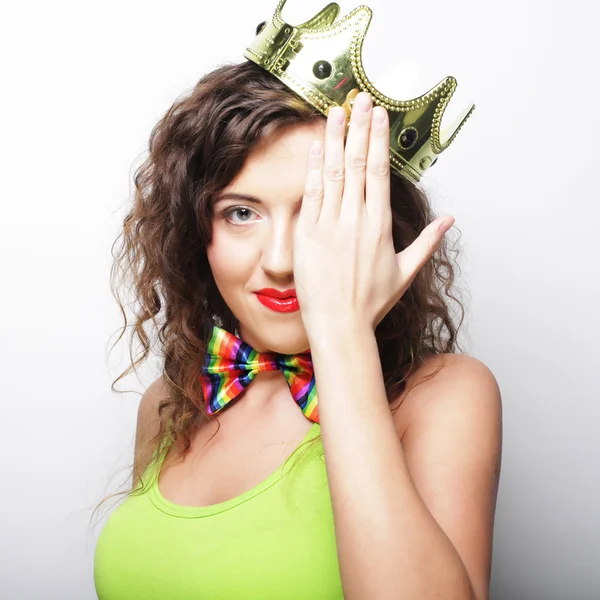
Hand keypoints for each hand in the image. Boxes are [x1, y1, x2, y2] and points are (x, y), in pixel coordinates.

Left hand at [293, 91, 453, 333]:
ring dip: (335, 139)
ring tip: (336, 111)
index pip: (380, 171)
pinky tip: (315, 146)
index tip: (379, 115)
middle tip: (361, 98)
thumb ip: (428, 242)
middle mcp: (356, 220)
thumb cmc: (371, 302)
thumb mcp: (406, 271)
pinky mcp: (307, 234)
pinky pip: (311, 194)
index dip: (379, 139)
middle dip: (360, 128)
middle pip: (358, 163)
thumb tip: (450, 221)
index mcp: (380, 225)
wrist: (339, 325)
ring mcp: (330, 225)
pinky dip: (313, 168)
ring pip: (334, 172)